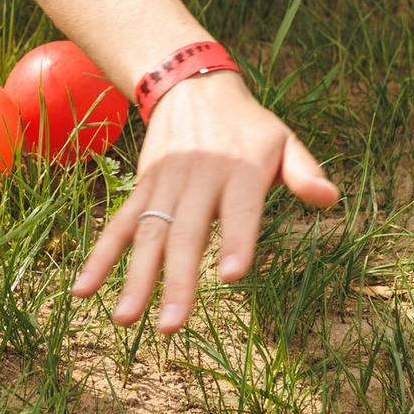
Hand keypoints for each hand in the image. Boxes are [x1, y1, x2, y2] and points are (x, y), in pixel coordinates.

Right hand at [70, 73, 338, 332]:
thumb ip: (304, 170)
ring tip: (124, 320)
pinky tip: (83, 290)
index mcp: (239, 170)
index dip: (237, 239)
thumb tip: (330, 198)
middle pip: (185, 233)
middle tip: (170, 327)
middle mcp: (198, 179)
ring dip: (133, 279)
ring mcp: (164, 185)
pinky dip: (100, 257)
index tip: (232, 275)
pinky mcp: (141, 189)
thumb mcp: (283, 139)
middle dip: (176, 281)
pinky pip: (119, 225)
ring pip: (147, 236)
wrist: (191, 86)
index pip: (240, 208)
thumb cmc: (248, 127)